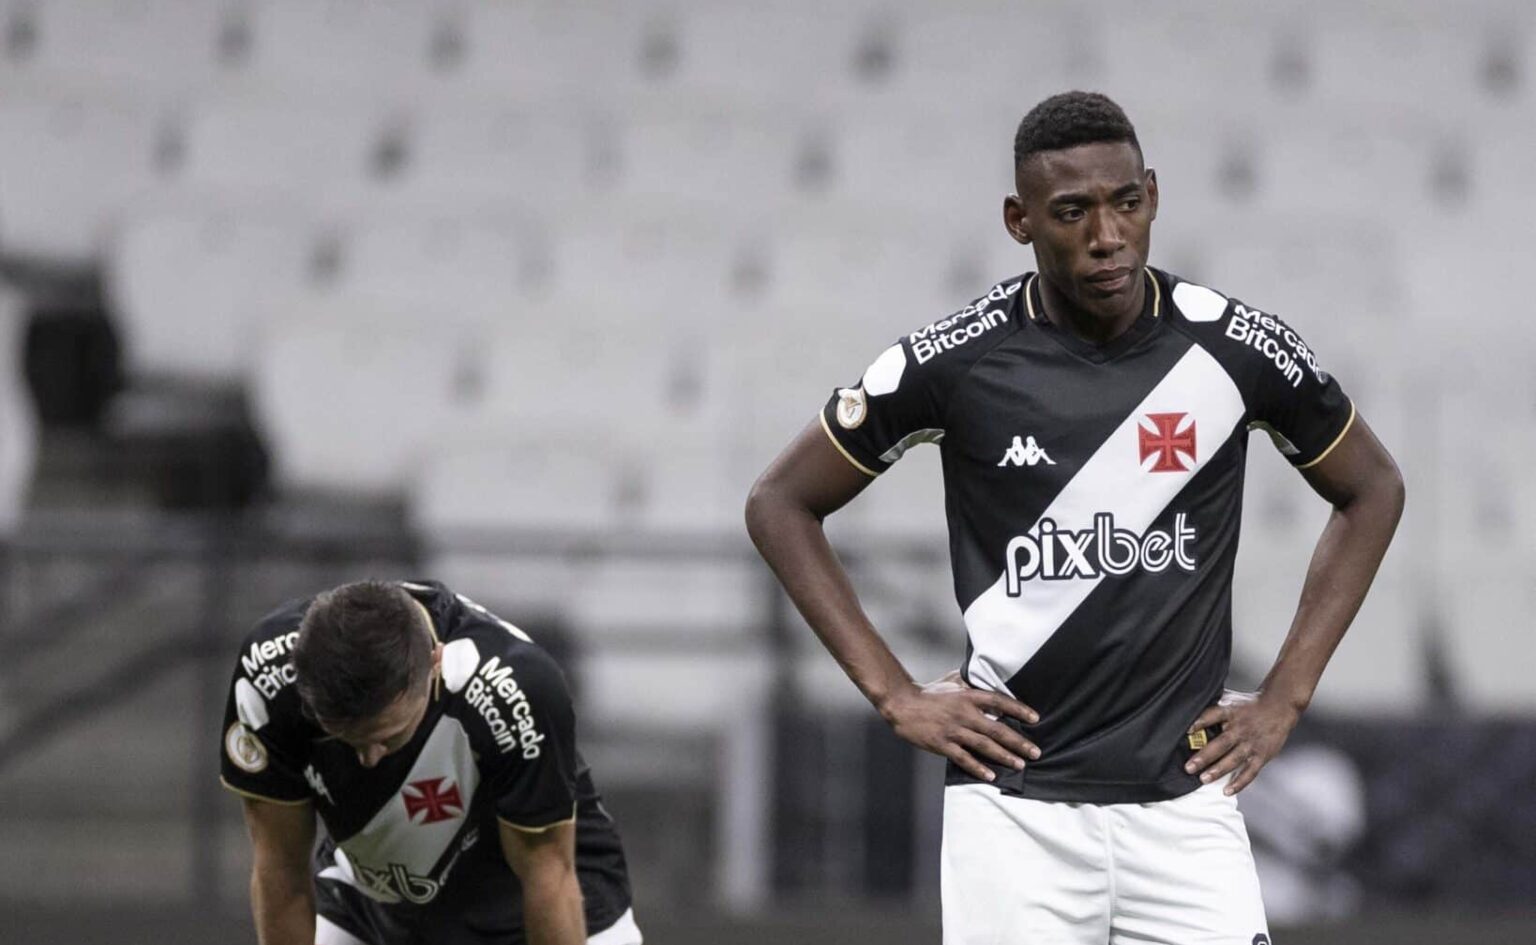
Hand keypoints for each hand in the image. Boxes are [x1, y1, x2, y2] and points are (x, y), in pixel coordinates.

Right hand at [878, 670, 1039, 781]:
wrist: (902, 704)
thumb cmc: (928, 692)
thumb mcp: (952, 681)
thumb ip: (970, 681)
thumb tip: (986, 677)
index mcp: (967, 696)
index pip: (999, 702)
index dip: (1018, 709)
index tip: (1035, 718)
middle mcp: (964, 713)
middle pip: (997, 729)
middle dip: (1018, 742)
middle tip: (1035, 752)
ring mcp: (953, 730)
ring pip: (984, 745)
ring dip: (1004, 756)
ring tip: (1020, 764)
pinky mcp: (942, 744)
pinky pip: (964, 758)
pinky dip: (978, 767)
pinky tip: (991, 775)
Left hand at [1184, 691, 1301, 794]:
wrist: (1279, 707)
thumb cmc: (1250, 706)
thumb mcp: (1230, 701)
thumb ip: (1213, 711)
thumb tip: (1191, 720)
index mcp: (1231, 713)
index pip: (1213, 716)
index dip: (1200, 722)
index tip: (1187, 730)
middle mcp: (1241, 729)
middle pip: (1221, 743)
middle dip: (1204, 756)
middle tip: (1190, 767)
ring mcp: (1252, 744)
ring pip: (1233, 759)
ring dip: (1218, 770)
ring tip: (1204, 779)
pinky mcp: (1262, 755)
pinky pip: (1250, 771)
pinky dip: (1240, 782)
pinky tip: (1228, 790)